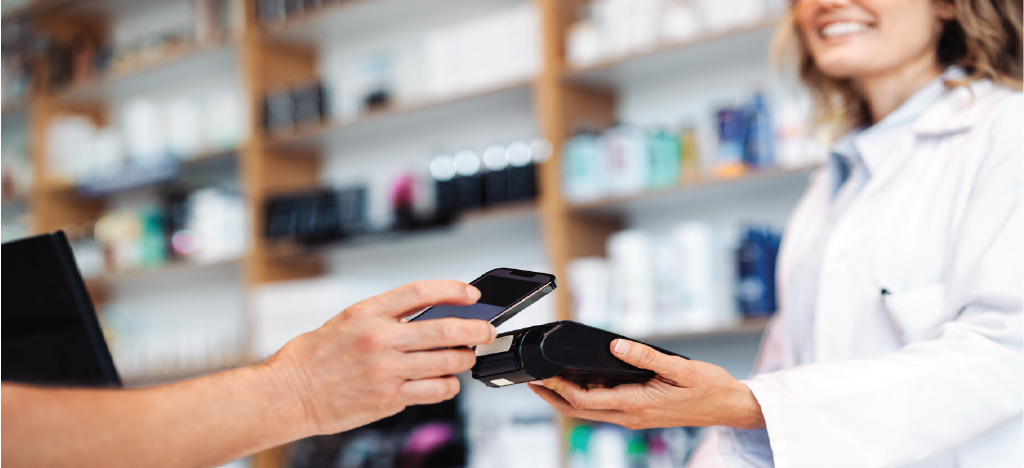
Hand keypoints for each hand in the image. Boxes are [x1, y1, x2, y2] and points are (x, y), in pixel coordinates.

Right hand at [261, 280, 495, 435]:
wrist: (288, 394)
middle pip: (444, 329)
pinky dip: (448, 386)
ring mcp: (385, 371)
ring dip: (464, 359)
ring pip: (445, 362)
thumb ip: (386, 317)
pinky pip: (434, 391)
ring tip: (466, 358)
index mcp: (367, 313)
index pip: (421, 292)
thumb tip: (429, 315)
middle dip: (475, 329)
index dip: (453, 289)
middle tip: (486, 330)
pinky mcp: (388, 399)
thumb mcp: (347, 321)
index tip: (470, 294)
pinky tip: (447, 383)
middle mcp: (379, 339)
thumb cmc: (313, 358)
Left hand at [529, 339, 765, 429]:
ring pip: (591, 410)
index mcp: (637, 404)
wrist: (730, 407)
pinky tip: (580, 381)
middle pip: (580, 411)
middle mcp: (631, 415)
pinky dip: (586, 396)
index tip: (542, 377)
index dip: (560, 389)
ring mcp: (634, 417)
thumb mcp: (680, 367)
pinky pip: (605, 407)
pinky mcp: (639, 412)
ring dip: (566, 397)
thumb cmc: (710, 388)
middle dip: (553, 397)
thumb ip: (646, 356)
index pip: (587, 400)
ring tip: (547, 380)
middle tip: (531, 381)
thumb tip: (617, 345)